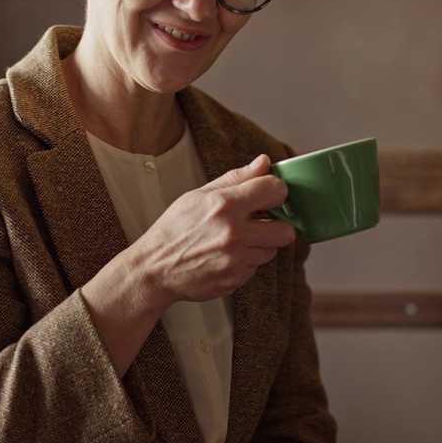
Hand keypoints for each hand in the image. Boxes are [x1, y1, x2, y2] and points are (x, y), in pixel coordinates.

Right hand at [132, 154, 295, 303]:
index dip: (276, 191)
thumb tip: (263, 162)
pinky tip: (226, 256)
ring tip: (236, 240)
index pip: (274, 189)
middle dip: (277, 225)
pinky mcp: (236, 279)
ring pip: (272, 250)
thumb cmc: (174, 229)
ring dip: (260, 244)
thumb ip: (236, 178)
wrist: (155, 267)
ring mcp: (236, 259)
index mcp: (224, 205)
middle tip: (262, 222)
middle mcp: (234, 233)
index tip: (270, 196)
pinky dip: (246, 261)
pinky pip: (256, 267)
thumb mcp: (199, 195)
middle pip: (286, 230)